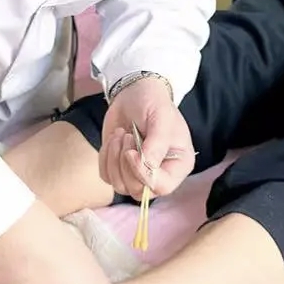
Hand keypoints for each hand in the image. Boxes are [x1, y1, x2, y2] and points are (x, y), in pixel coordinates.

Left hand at [101, 76, 194, 198]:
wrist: (134, 93)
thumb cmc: (153, 103)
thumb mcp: (161, 118)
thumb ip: (156, 143)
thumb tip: (148, 166)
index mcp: (178, 165)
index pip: (162, 186)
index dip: (143, 174)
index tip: (131, 152)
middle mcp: (160, 174)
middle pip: (139, 191)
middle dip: (126, 164)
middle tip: (127, 136)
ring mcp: (138, 174)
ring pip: (120, 186)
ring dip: (114, 159)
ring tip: (121, 135)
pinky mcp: (120, 168)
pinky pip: (107, 177)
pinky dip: (105, 158)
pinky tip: (114, 140)